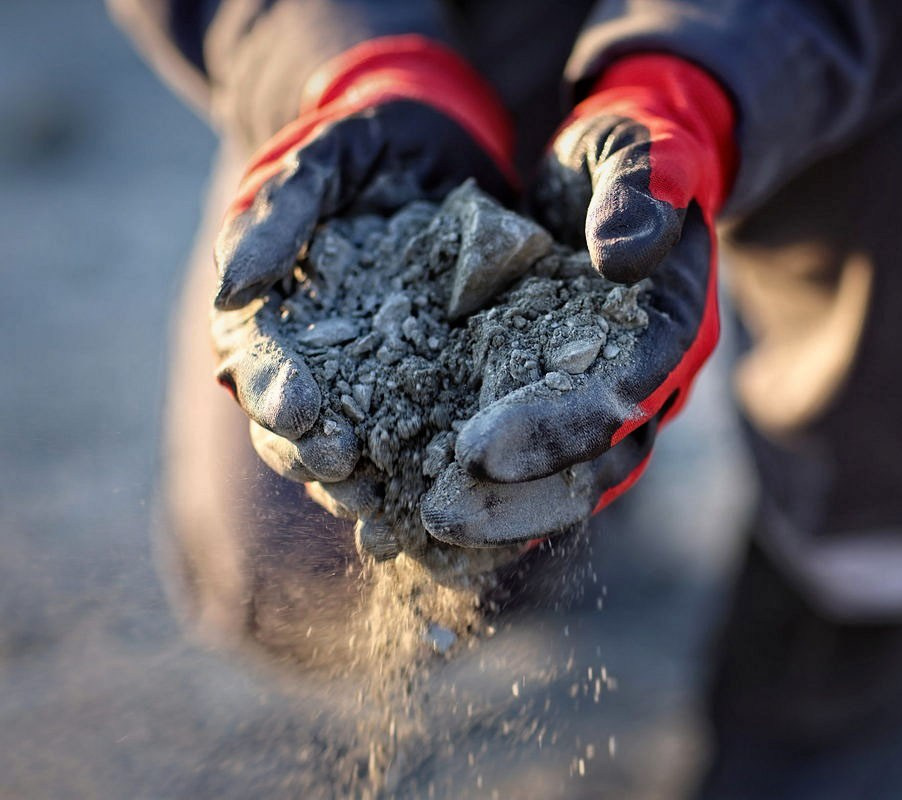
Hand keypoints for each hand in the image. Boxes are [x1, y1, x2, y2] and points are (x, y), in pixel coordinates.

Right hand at [210, 35, 514, 501]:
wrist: (440, 142)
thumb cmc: (365, 148)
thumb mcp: (319, 163)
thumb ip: (276, 216)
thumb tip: (230, 291)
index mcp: (274, 316)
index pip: (260, 364)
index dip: (273, 390)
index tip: (293, 410)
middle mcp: (317, 359)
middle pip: (297, 426)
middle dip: (313, 451)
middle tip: (342, 465)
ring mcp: (374, 377)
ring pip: (353, 446)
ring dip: (361, 479)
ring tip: (382, 500)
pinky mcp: (433, 384)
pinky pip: (421, 437)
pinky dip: (422, 471)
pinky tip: (436, 498)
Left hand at [421, 54, 737, 545]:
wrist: (620, 174)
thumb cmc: (632, 151)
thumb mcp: (639, 149)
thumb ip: (639, 190)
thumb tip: (621, 255)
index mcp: (673, 325)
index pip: (624, 394)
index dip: (557, 427)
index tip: (479, 450)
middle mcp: (647, 379)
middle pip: (596, 463)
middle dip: (521, 498)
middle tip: (439, 517)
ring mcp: (605, 394)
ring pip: (565, 479)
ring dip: (499, 511)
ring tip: (421, 529)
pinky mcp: (562, 395)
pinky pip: (532, 461)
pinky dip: (488, 493)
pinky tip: (421, 514)